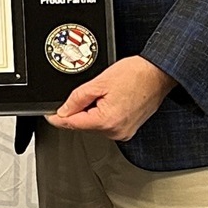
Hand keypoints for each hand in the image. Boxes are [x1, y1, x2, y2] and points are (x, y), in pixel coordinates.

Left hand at [45, 55, 175, 140]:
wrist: (158, 74)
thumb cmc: (135, 74)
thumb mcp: (100, 82)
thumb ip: (78, 98)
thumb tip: (63, 110)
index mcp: (107, 121)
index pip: (73, 124)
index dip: (57, 118)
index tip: (48, 115)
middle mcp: (116, 132)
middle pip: (84, 124)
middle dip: (79, 110)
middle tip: (90, 90)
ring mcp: (123, 132)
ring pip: (95, 124)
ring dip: (92, 111)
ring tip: (105, 92)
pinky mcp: (128, 129)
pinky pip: (107, 124)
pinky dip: (103, 113)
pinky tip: (111, 99)